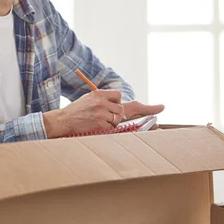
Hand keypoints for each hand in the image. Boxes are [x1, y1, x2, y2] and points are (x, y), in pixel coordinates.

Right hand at [43, 94, 165, 137]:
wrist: (61, 120)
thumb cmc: (75, 112)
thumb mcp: (88, 99)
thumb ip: (103, 100)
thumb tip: (118, 106)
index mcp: (99, 94)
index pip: (118, 97)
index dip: (134, 104)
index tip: (161, 108)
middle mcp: (102, 101)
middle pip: (121, 110)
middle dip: (116, 116)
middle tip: (103, 117)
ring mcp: (101, 113)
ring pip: (117, 120)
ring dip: (109, 124)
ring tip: (94, 122)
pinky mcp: (100, 124)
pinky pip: (110, 129)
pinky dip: (104, 130)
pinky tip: (93, 127)